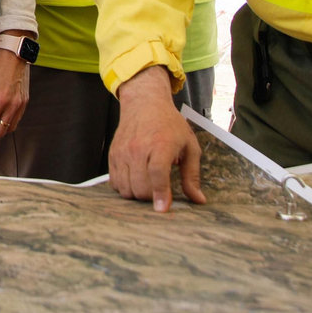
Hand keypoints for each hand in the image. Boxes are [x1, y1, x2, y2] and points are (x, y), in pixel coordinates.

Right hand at [108, 65, 206, 211]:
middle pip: (140, 186)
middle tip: (160, 191)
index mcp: (161, 145)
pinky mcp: (113, 154)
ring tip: (148, 185)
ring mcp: (123, 151)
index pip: (157, 174)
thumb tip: (198, 199)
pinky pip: (115, 182)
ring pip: (126, 188)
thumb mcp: (189, 146)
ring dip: (137, 194)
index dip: (160, 194)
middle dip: (151, 197)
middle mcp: (138, 148)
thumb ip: (193, 175)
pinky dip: (125, 187)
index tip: (163, 209)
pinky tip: (135, 180)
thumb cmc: (170, 125)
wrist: (144, 104)